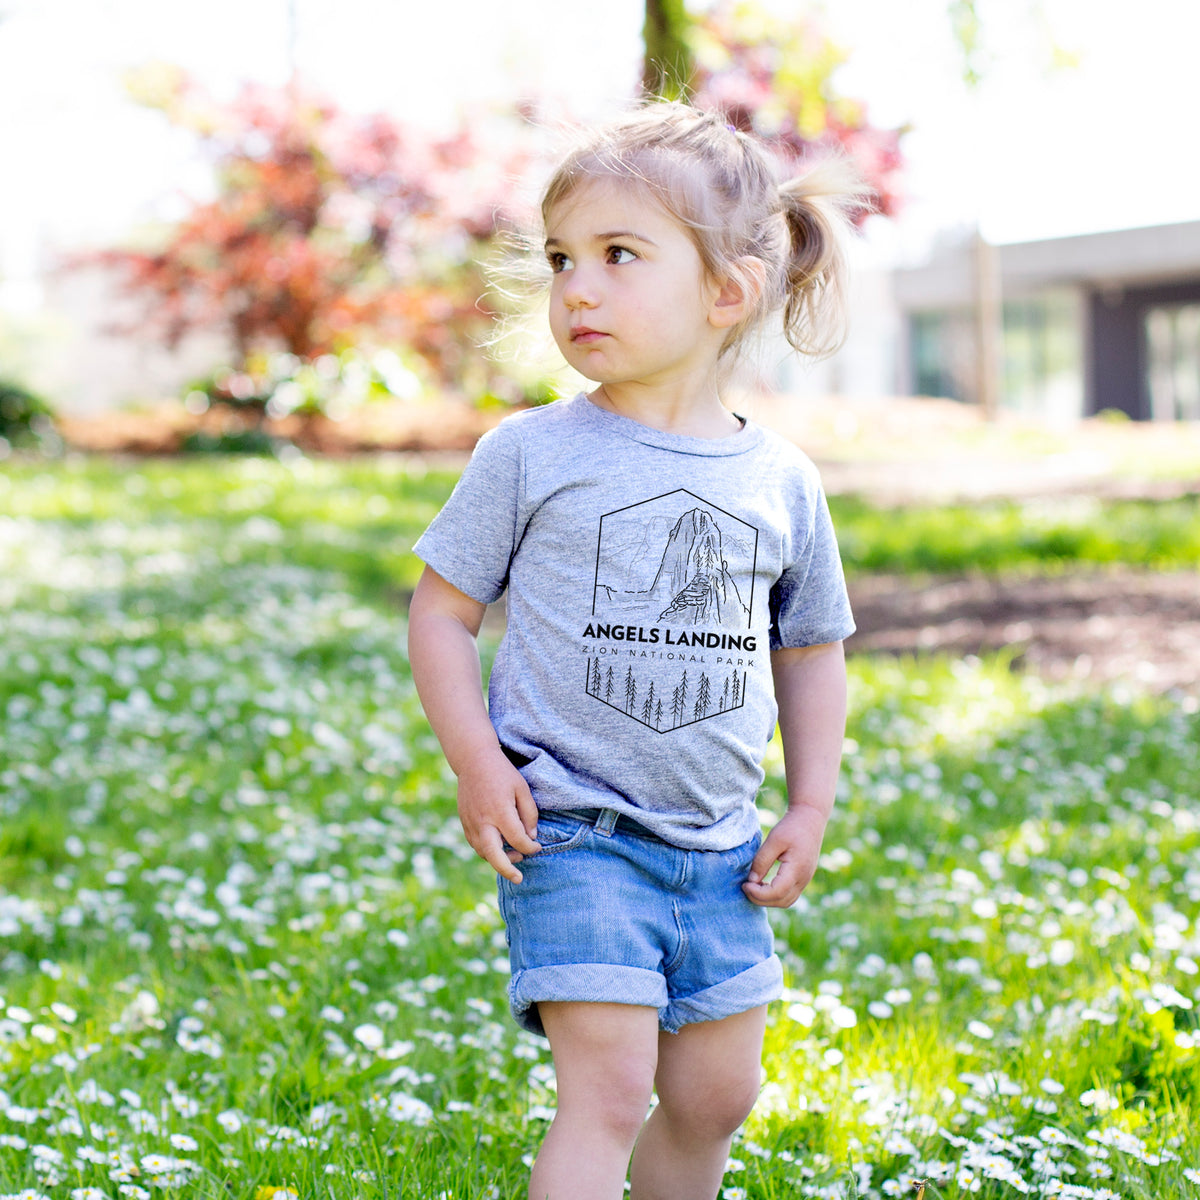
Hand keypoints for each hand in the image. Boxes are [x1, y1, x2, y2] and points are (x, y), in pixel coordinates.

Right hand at [455, 754, 540, 883]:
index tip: (537, 847)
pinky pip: (475, 844)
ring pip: (482, 852)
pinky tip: (499, 847)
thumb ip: (529, 814)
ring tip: (514, 857)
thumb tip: (531, 837)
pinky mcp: (464, 822)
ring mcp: (471, 823)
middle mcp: (483, 821)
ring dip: (498, 860)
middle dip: (507, 869)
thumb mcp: (522, 789)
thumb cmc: (502, 773)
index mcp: (500, 812)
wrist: (473, 761)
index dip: (530, 847)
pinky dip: (487, 851)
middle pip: (493, 855)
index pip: (518, 840)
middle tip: (519, 878)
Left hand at [742, 805, 826, 907]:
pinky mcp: (803, 879)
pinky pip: (789, 895)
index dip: (758, 893)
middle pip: (782, 901)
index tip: (744, 884)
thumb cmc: (791, 827)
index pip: (777, 892)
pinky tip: (763, 885)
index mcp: (797, 869)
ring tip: (753, 887)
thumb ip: (762, 861)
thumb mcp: (773, 840)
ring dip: (768, 900)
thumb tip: (751, 881)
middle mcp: (803, 879)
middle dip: (761, 899)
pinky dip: (775, 896)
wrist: (810, 820)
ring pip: (786, 901)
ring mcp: (805, 880)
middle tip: (745, 887)